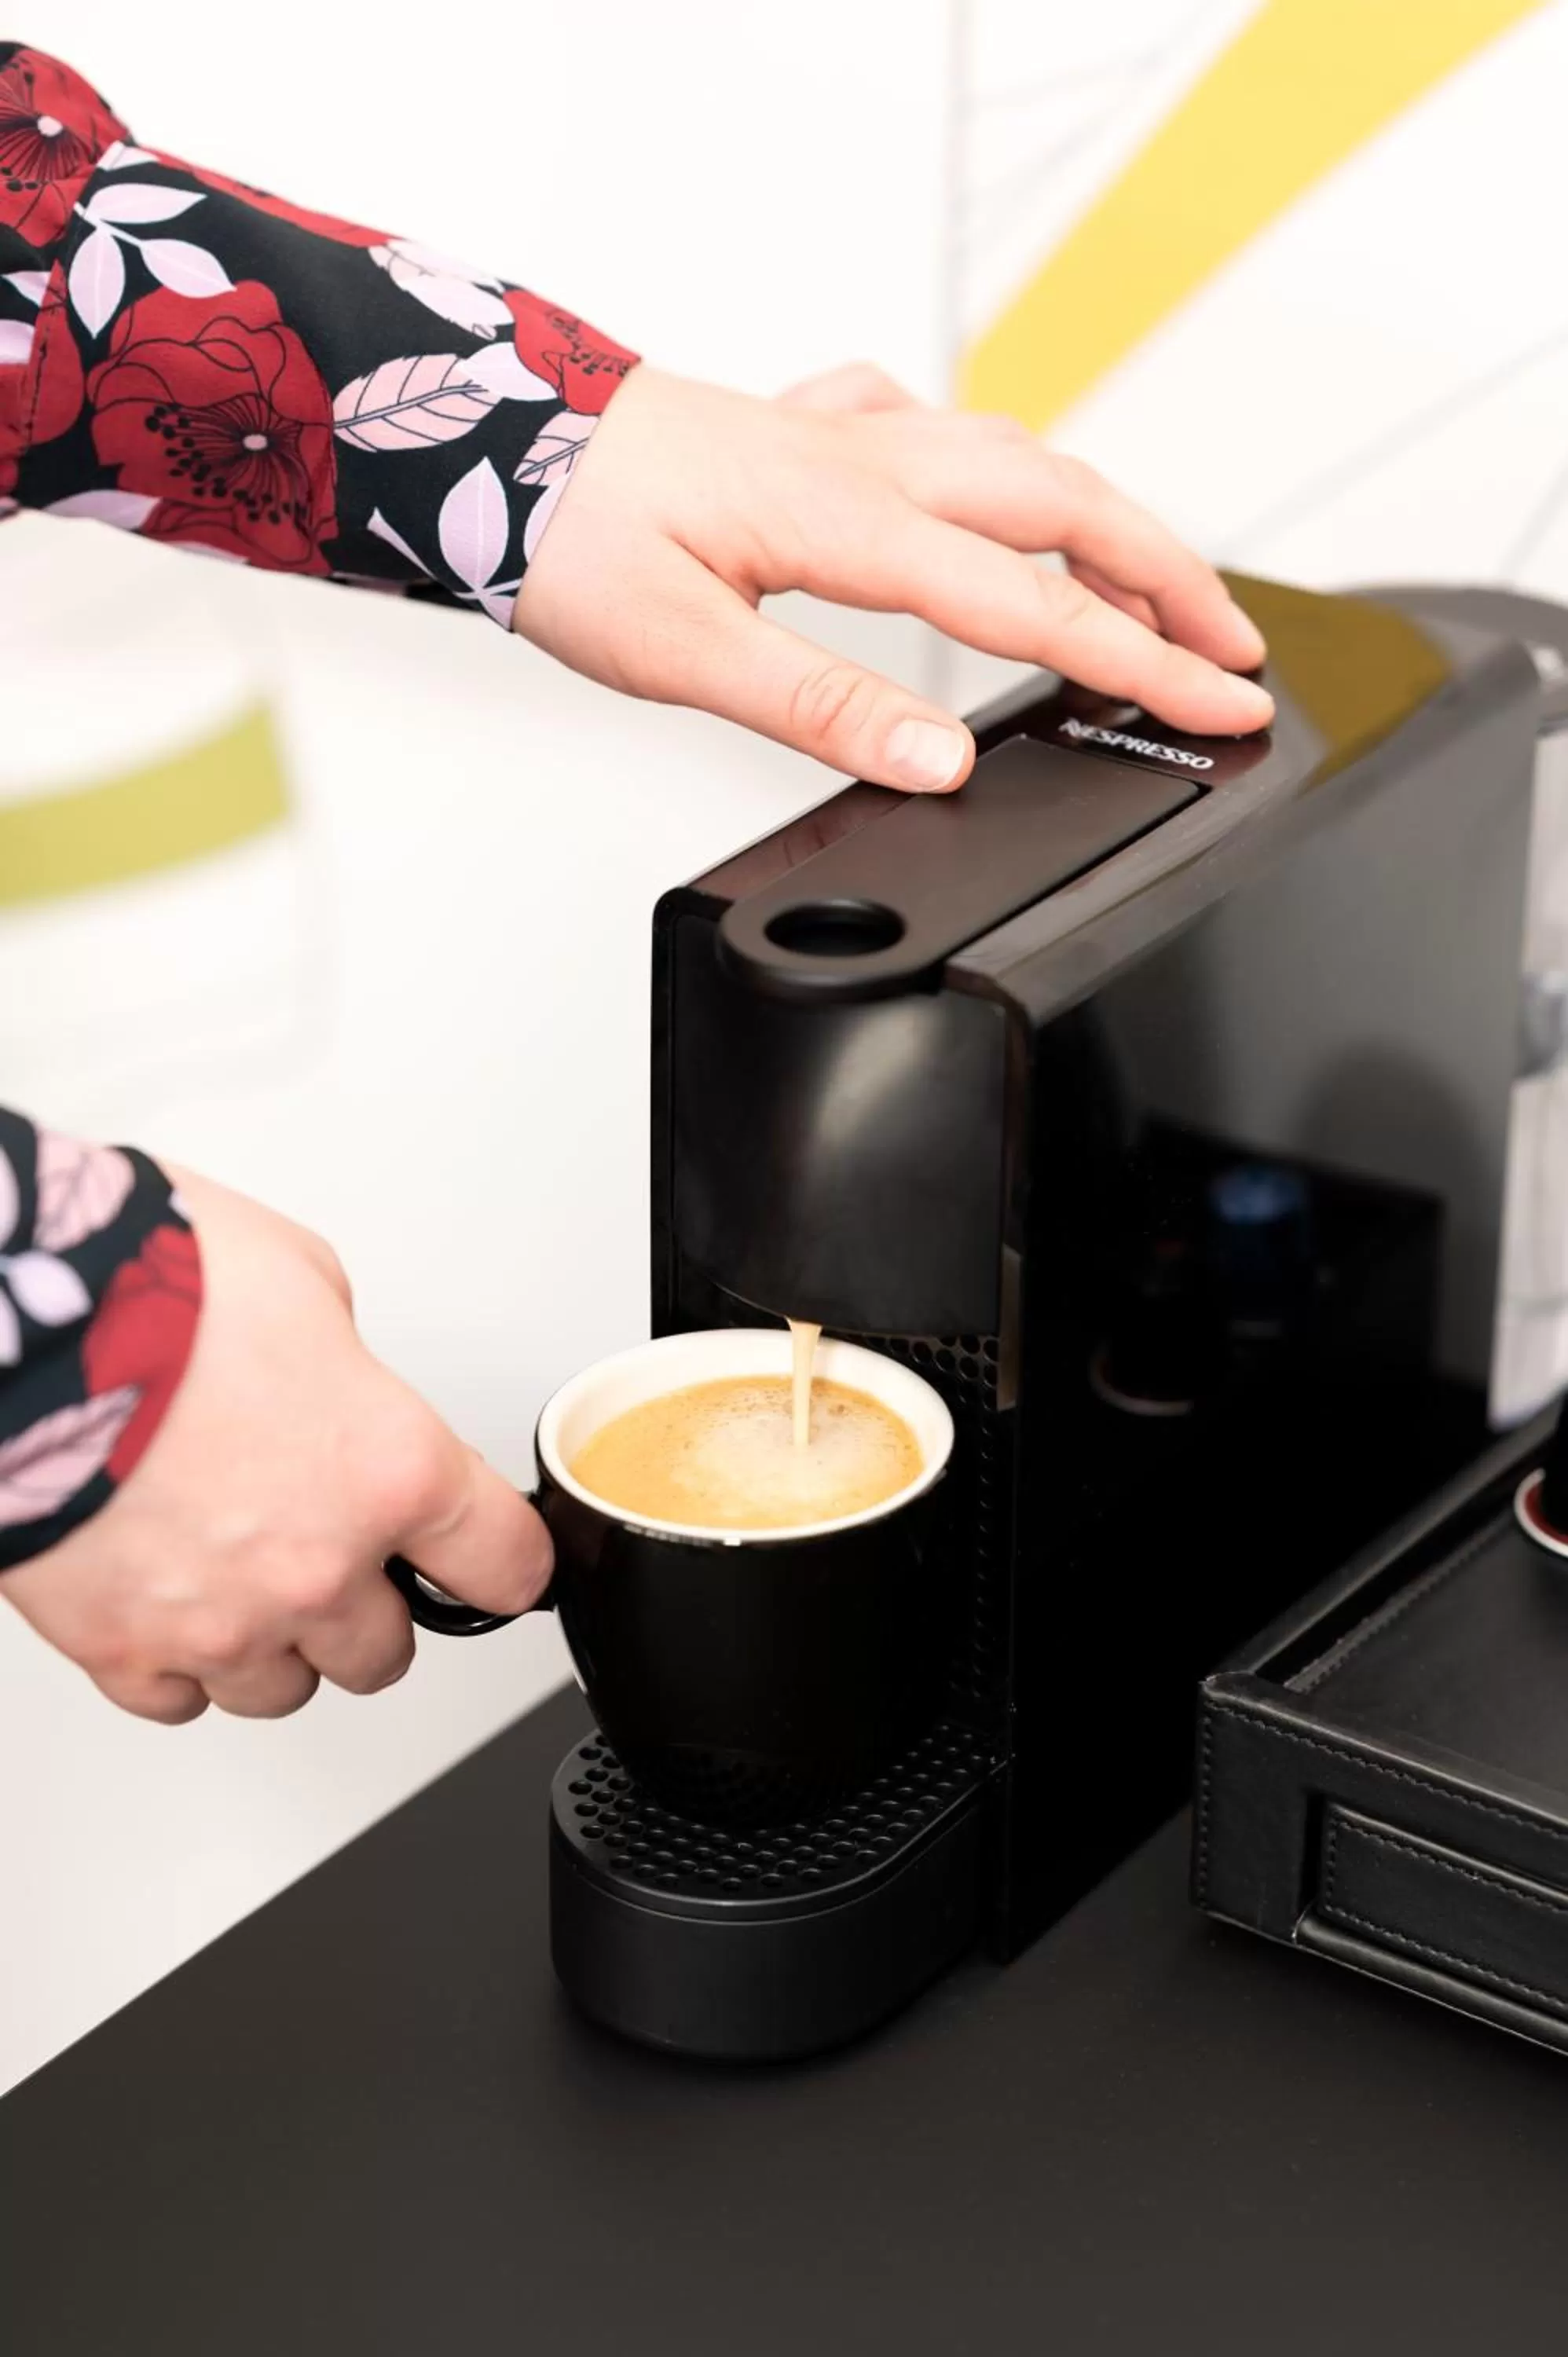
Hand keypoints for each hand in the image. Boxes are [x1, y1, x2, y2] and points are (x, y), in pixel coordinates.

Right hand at [0, 1171, 550, 1721]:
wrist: (21, 1326)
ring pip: (285, 1688)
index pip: (505, 1564)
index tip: (495, 1559)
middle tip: (331, 1546)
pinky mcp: (122, 1649)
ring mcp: (220, 1622)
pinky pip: (181, 1700)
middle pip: (388, 1651)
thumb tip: (341, 1384)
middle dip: (368, 1603)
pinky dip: (181, 1661)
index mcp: (391, 1469)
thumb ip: (348, 1363)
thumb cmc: (152, 1285)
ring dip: (277, 1642)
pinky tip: (171, 1598)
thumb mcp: (304, 1282)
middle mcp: (317, 1564)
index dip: (504, 1559)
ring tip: (238, 1568)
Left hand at [513, 361, 1272, 793]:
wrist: (476, 435)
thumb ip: (824, 705)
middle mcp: (866, 463)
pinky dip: (1000, 467)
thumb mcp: (685, 651)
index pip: (1037, 608)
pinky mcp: (804, 431)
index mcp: (850, 525)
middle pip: (1067, 506)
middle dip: (1169, 580)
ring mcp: (840, 436)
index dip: (1144, 665)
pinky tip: (991, 493)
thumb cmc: (558, 532)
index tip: (1226, 705)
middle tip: (1235, 648)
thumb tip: (943, 763)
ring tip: (1157, 585)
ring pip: (1018, 457)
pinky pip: (937, 431)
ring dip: (1105, 519)